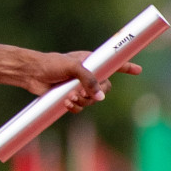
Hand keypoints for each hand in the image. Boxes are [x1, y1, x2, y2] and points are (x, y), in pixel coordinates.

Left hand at [22, 50, 140, 112]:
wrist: (31, 74)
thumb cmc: (51, 64)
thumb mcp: (73, 67)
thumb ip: (89, 79)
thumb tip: (100, 98)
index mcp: (92, 62)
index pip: (113, 64)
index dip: (126, 67)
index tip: (138, 70)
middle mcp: (88, 75)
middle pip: (105, 89)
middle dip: (96, 94)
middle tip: (82, 92)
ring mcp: (78, 87)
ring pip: (92, 100)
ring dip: (83, 101)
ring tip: (70, 97)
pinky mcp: (69, 98)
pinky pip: (80, 107)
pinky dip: (76, 107)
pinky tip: (67, 103)